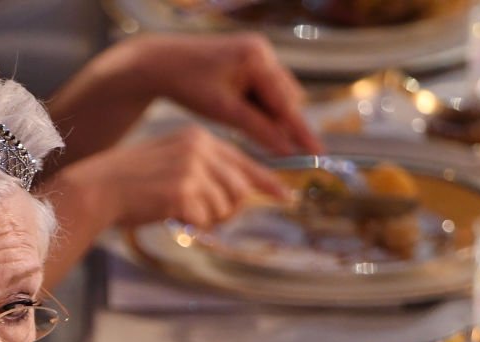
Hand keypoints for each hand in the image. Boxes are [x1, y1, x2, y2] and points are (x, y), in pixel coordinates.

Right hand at [55, 125, 286, 230]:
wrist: (98, 188)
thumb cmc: (130, 183)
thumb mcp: (171, 163)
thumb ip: (204, 172)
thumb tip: (238, 195)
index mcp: (197, 137)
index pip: (243, 160)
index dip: (265, 181)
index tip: (283, 196)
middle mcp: (199, 148)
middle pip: (239, 187)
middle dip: (229, 209)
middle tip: (206, 217)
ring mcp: (192, 169)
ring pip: (225, 206)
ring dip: (208, 219)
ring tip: (183, 215)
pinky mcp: (183, 191)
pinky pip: (205, 219)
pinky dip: (191, 225)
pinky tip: (171, 217)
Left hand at [126, 32, 321, 155]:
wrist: (161, 62)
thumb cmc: (188, 85)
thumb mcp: (223, 111)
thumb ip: (257, 129)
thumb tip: (286, 151)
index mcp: (256, 58)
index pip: (285, 103)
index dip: (300, 131)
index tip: (318, 152)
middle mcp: (262, 51)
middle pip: (284, 98)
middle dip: (280, 123)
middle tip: (277, 150)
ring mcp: (256, 53)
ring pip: (274, 95)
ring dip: (267, 116)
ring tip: (246, 130)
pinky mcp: (248, 59)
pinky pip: (262, 89)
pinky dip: (257, 107)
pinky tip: (241, 116)